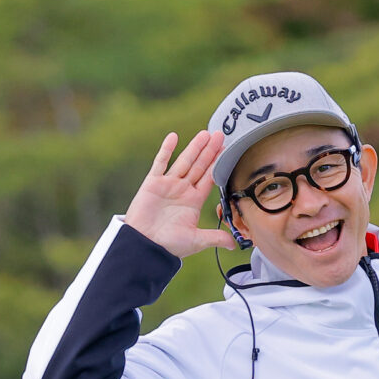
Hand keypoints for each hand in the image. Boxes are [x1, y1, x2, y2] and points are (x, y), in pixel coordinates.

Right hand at [121, 131, 235, 258]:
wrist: (144, 245)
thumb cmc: (169, 244)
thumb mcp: (196, 240)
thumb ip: (215, 237)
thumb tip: (233, 244)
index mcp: (194, 201)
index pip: (209, 178)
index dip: (217, 164)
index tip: (227, 150)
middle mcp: (183, 190)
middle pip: (199, 166)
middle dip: (209, 151)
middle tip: (219, 135)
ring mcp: (168, 184)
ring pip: (184, 161)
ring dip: (194, 147)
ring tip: (204, 134)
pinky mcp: (152, 183)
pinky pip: (160, 163)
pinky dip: (166, 150)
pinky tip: (173, 137)